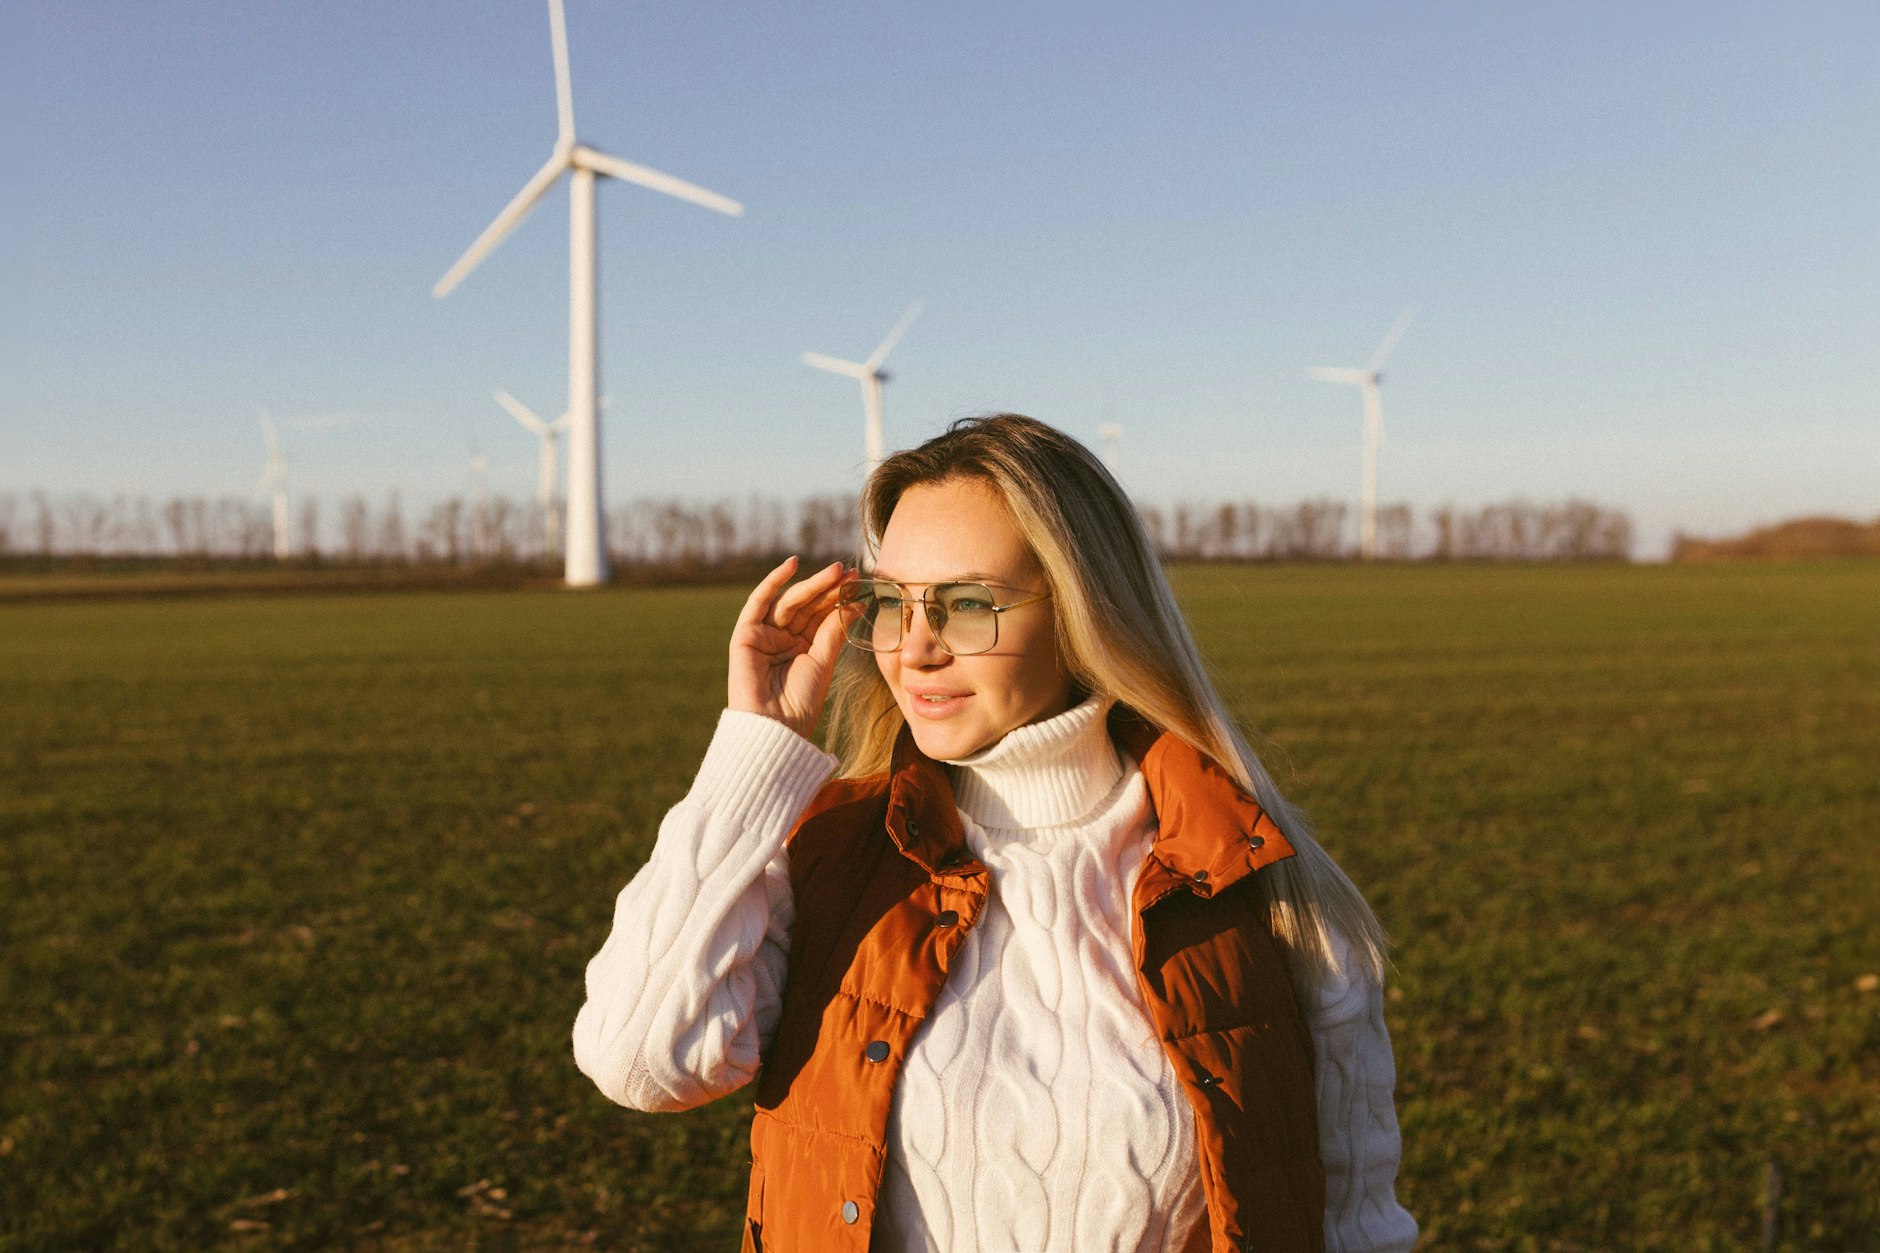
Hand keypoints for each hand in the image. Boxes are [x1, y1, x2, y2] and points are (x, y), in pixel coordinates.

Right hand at [727, 556, 859, 741]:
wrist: (775, 728)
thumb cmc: (801, 702)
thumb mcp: (823, 662)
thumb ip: (834, 630)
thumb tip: (855, 602)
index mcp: (803, 647)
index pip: (821, 615)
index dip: (839, 598)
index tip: (859, 582)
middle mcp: (783, 639)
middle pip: (807, 606)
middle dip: (828, 588)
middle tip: (849, 572)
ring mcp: (764, 635)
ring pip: (789, 602)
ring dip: (811, 585)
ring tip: (836, 572)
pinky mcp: (745, 635)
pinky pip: (758, 602)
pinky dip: (772, 582)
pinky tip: (791, 565)